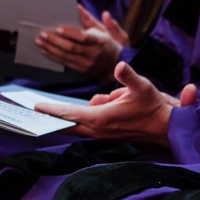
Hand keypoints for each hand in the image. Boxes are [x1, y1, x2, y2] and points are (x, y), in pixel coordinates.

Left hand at [34, 61, 194, 144]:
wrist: (165, 128)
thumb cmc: (153, 106)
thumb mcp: (143, 86)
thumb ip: (128, 75)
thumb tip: (120, 65)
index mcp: (101, 118)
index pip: (69, 114)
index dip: (51, 109)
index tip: (35, 106)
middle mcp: (98, 130)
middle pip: (67, 124)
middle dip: (51, 117)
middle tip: (35, 111)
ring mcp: (101, 134)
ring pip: (79, 123)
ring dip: (78, 112)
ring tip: (108, 99)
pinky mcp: (106, 135)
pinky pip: (88, 124)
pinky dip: (87, 115)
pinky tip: (110, 102)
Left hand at [35, 6, 127, 80]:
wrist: (117, 65)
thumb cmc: (111, 43)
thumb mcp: (107, 29)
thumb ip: (91, 18)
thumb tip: (78, 8)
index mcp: (100, 41)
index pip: (83, 37)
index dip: (70, 33)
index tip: (58, 28)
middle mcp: (93, 53)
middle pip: (71, 47)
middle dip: (55, 41)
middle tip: (43, 34)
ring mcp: (87, 63)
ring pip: (65, 56)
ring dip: (50, 49)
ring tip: (39, 42)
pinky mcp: (82, 69)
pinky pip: (65, 63)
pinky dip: (54, 57)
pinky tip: (45, 51)